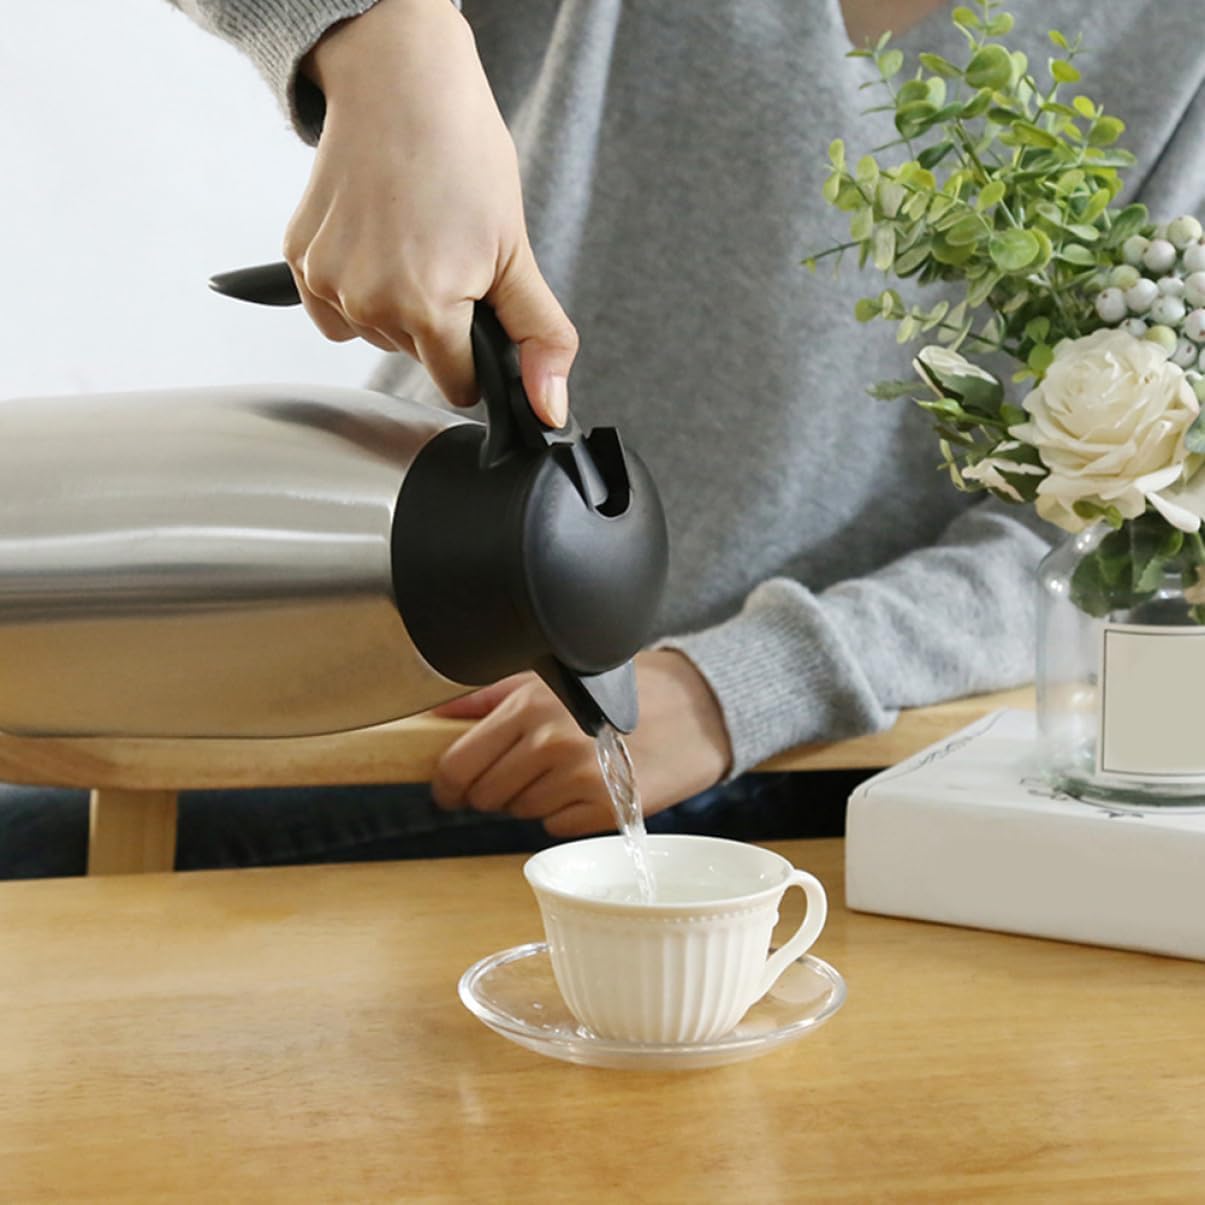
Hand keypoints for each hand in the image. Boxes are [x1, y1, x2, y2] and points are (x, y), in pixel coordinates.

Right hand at [286, 0, 576, 424]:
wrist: (399, 83)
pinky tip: (375, 245)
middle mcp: (369, 304)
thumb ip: (539, 337)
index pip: (458, 384)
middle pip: (415, 356)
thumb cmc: (461, 155)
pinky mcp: (299, 262)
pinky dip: (354, 291)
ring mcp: (328, 283)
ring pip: (374, 335)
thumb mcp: (516, 253)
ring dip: (393, 307)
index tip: (476, 310)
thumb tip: (550, 408)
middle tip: (446, 254)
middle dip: (437, 322)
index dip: (475, 355)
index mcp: (426, 308)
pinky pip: (333, 313)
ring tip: (411, 241)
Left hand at [430, 651, 732, 836]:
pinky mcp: (604, 810)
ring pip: (520, 813)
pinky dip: (565, 814)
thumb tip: (440, 710)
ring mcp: (578, 779)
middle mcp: (550, 742)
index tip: (451, 790)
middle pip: (485, 796)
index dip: (448, 785)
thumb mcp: (555, 674)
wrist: (698, 707)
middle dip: (494, 790)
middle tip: (522, 771)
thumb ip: (492, 694)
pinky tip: (589, 785)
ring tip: (567, 769)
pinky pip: (555, 828)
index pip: (458, 764)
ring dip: (533, 799)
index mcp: (530, 705)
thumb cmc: (628, 688)